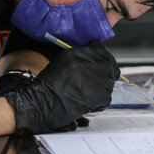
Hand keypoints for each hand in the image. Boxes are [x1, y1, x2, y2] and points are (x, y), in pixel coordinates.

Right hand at [1, 41, 118, 133]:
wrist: (43, 103)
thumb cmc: (48, 85)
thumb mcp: (63, 61)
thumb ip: (80, 56)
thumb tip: (93, 55)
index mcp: (80, 53)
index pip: (102, 50)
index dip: (102, 58)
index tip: (101, 64)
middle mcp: (90, 63)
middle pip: (110, 65)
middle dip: (105, 73)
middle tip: (95, 82)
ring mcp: (97, 79)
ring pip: (109, 82)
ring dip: (101, 88)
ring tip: (85, 93)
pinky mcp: (101, 95)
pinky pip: (106, 98)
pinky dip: (98, 102)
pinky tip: (86, 102)